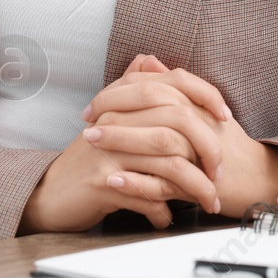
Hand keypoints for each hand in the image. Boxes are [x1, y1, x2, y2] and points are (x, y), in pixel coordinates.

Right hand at [17, 56, 225, 233]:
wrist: (52, 193)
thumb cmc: (91, 159)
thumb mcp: (111, 121)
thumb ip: (133, 91)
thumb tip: (150, 59)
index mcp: (122, 100)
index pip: (173, 83)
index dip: (206, 96)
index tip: (226, 119)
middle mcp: (116, 119)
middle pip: (179, 123)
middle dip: (209, 150)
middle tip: (220, 173)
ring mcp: (110, 151)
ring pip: (170, 163)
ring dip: (196, 188)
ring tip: (208, 202)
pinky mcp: (103, 181)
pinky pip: (148, 195)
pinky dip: (163, 211)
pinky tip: (168, 218)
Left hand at [83, 55, 277, 215]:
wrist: (257, 178)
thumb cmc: (225, 144)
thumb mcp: (197, 110)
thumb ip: (171, 86)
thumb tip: (146, 61)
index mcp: (193, 99)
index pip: (149, 85)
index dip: (116, 92)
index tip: (93, 105)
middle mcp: (197, 116)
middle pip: (149, 102)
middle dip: (110, 109)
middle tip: (85, 121)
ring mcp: (199, 147)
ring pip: (154, 137)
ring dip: (119, 140)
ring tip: (91, 143)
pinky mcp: (199, 179)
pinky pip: (163, 178)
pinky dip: (135, 180)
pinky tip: (111, 180)